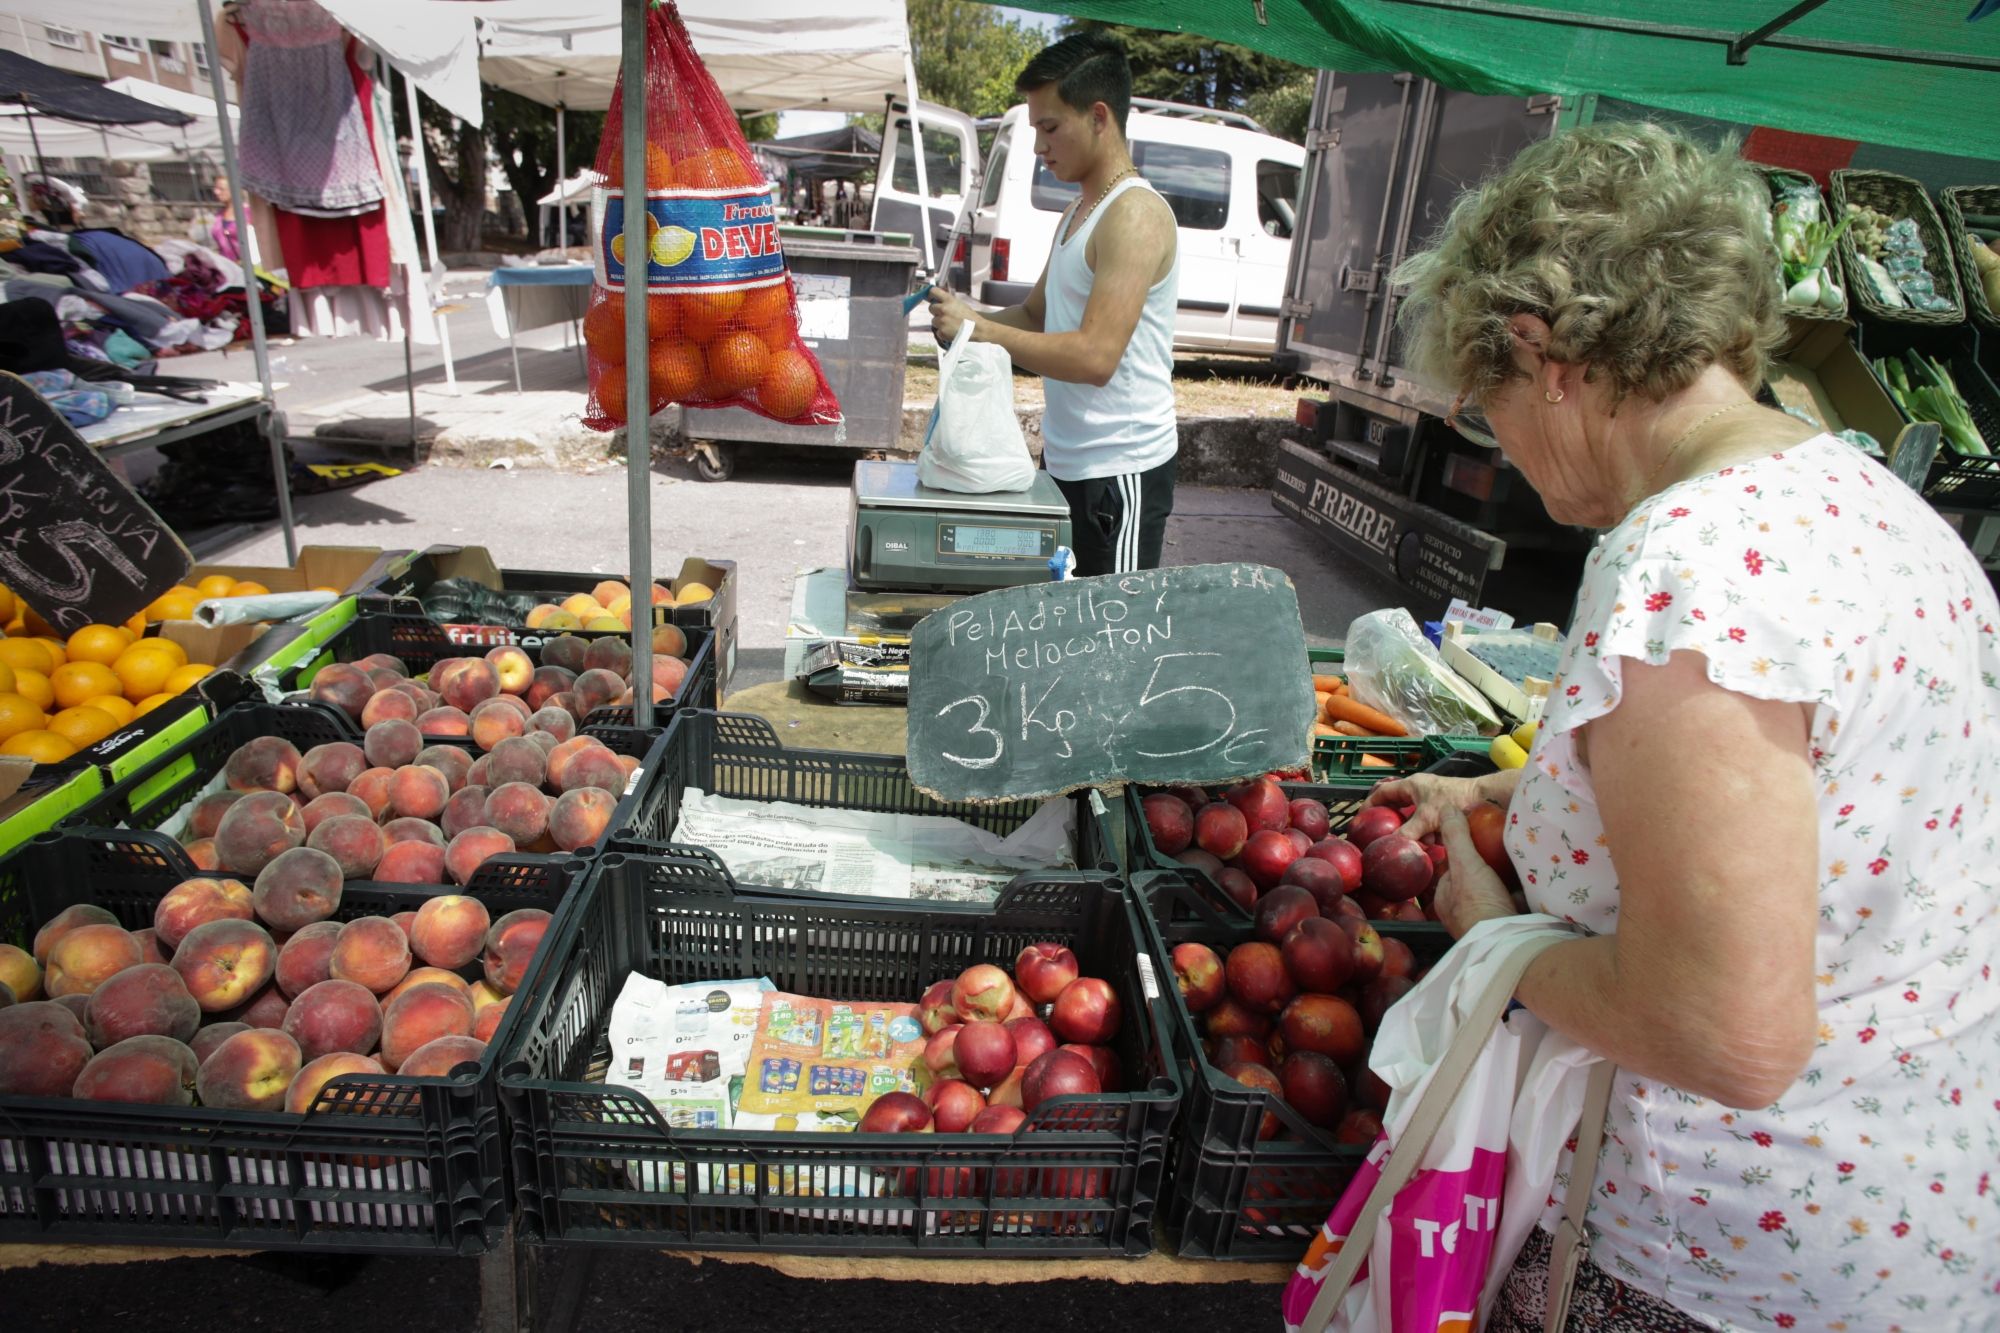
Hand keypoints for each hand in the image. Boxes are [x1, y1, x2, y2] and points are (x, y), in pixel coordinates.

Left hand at [927, 285, 973, 344]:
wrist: (977, 328)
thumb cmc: (969, 316)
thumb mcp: (959, 303)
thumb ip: (947, 301)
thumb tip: (937, 300)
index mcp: (948, 300)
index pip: (932, 292)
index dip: (930, 295)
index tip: (931, 297)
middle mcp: (943, 309)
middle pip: (931, 308)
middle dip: (936, 311)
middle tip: (945, 314)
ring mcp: (941, 321)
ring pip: (934, 320)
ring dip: (939, 322)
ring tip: (950, 324)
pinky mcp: (942, 332)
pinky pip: (938, 331)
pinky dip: (943, 332)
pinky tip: (951, 330)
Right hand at [1364, 772, 1494, 841]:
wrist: (1484, 797)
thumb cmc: (1454, 802)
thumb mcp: (1427, 819)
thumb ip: (1408, 832)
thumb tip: (1392, 845)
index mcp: (1411, 785)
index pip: (1382, 792)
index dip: (1370, 804)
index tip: (1362, 818)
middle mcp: (1419, 788)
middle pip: (1397, 805)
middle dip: (1392, 820)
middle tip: (1383, 834)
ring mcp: (1432, 796)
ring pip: (1413, 814)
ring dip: (1412, 828)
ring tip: (1412, 842)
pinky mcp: (1443, 805)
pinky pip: (1427, 819)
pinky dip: (1426, 830)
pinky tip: (1431, 842)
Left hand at [1433, 806, 1520, 936]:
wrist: (1511, 943)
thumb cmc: (1480, 904)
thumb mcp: (1465, 865)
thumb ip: (1457, 838)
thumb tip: (1446, 808)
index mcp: (1446, 898)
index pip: (1452, 867)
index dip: (1463, 849)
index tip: (1478, 833)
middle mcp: (1464, 911)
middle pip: (1477, 878)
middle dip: (1489, 863)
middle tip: (1504, 843)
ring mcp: (1487, 919)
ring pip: (1498, 889)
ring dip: (1508, 876)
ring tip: (1521, 854)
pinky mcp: (1509, 924)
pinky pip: (1516, 901)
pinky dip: (1524, 890)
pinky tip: (1534, 875)